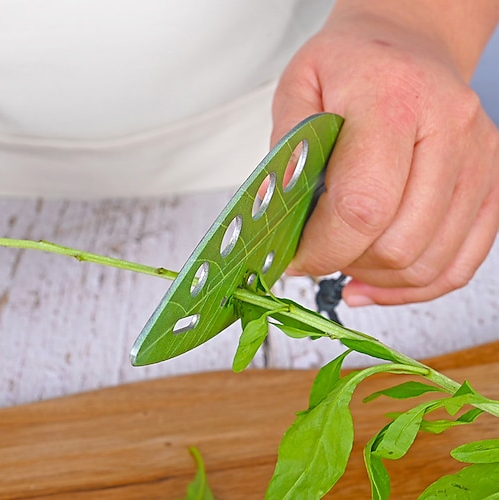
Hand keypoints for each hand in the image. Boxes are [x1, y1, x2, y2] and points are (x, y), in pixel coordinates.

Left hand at [272, 0, 498, 305]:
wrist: (405, 46)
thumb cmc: (352, 65)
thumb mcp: (298, 88)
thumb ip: (286, 155)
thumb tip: (278, 221)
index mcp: (392, 99)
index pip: (362, 206)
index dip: (323, 249)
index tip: (298, 258)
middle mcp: (448, 128)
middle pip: (399, 245)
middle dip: (346, 263)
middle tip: (319, 252)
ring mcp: (478, 160)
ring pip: (428, 264)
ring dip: (377, 277)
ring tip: (347, 260)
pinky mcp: (489, 185)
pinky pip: (457, 264)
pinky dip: (411, 286)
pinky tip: (378, 279)